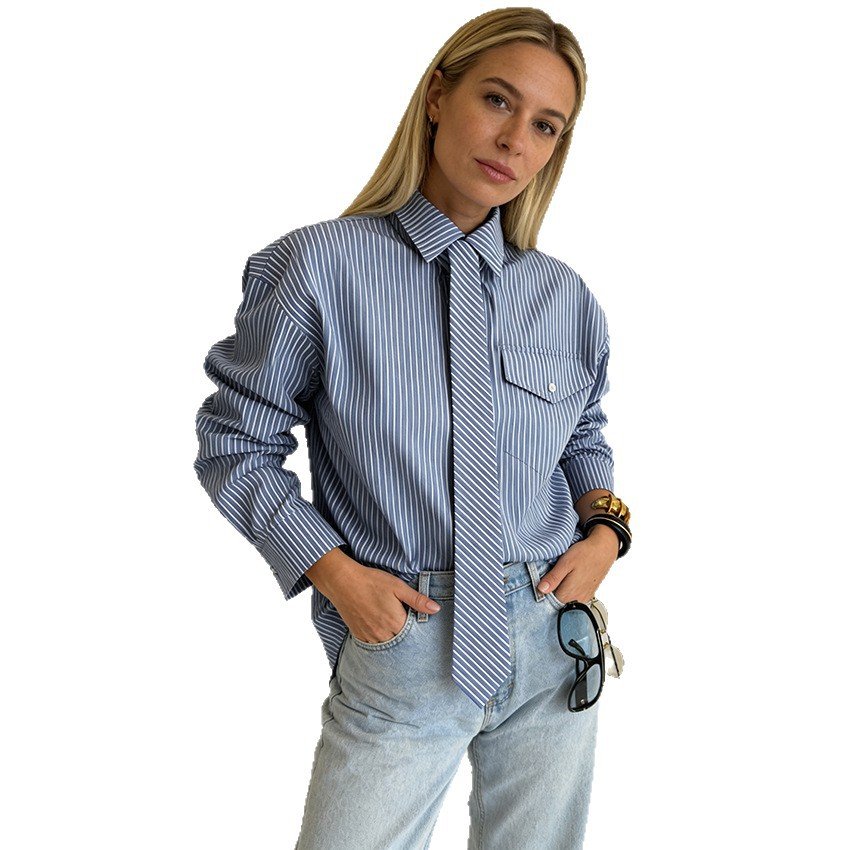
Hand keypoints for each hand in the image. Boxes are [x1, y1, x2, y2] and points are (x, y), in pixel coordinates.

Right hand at [308, 553, 441, 643]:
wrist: (343, 582)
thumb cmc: (371, 581)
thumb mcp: (397, 586)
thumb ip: (417, 600)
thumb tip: (436, 609)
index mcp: (395, 621)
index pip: (414, 635)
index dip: (419, 632)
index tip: (422, 628)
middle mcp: (383, 633)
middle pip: (401, 644)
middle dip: (407, 640)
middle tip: (411, 632)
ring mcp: (370, 636)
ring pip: (388, 648)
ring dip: (394, 643)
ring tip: (397, 633)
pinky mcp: (359, 636)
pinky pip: (374, 646)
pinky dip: (381, 643)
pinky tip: (384, 635)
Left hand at [537, 526, 618, 604]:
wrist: (604, 550)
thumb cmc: (584, 554)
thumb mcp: (565, 562)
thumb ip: (553, 578)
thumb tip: (541, 590)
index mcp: (568, 594)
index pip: (548, 601)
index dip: (543, 591)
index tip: (543, 580)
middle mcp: (577, 599)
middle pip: (557, 601)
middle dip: (552, 591)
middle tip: (553, 575)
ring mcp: (584, 598)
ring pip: (566, 599)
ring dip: (561, 590)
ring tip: (562, 576)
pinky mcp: (588, 594)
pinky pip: (574, 597)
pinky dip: (570, 590)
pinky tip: (570, 579)